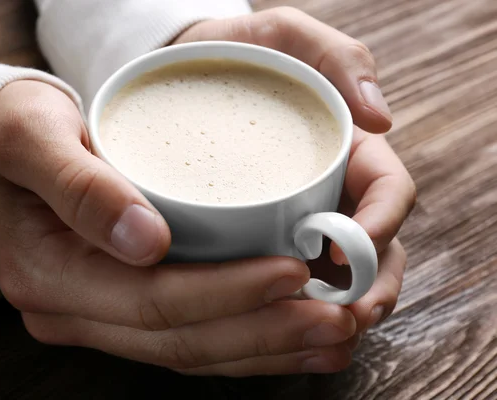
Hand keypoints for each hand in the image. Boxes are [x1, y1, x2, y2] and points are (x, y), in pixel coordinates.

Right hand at [0, 80, 358, 376]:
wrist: (7, 153)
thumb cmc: (19, 134)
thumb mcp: (33, 137)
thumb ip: (80, 186)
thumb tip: (145, 240)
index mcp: (49, 274)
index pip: (152, 300)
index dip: (227, 293)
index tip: (292, 270)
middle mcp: (74, 311)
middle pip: (181, 339)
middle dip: (263, 332)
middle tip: (335, 315)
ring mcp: (99, 319)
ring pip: (193, 352)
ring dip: (268, 348)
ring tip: (333, 333)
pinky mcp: (123, 312)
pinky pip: (192, 342)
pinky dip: (248, 344)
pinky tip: (294, 337)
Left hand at [172, 7, 415, 373]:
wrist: (178, 75)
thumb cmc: (235, 54)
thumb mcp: (282, 37)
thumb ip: (334, 56)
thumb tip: (381, 113)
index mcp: (345, 149)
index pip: (388, 192)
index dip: (381, 226)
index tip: (346, 252)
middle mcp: (329, 188)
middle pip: (373, 246)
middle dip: (371, 285)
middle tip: (349, 315)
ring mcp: (298, 216)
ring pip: (337, 273)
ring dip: (337, 307)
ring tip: (315, 331)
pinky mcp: (261, 235)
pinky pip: (286, 278)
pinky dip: (290, 305)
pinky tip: (274, 325)